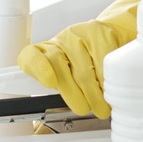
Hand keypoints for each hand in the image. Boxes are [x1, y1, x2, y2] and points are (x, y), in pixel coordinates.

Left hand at [16, 0, 142, 117]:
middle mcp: (61, 41)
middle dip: (73, 95)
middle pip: (60, 69)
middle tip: (83, 108)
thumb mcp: (68, 72)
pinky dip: (107, 83)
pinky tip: (110, 89)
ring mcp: (81, 36)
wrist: (111, 33)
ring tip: (101, 107)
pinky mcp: (101, 35)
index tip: (49, 82)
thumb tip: (75, 108)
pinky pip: (103, 64)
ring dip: (94, 95)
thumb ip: (64, 87)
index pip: (31, 56)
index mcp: (46, 52)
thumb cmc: (86, 59)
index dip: (39, 68)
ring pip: (84, 72)